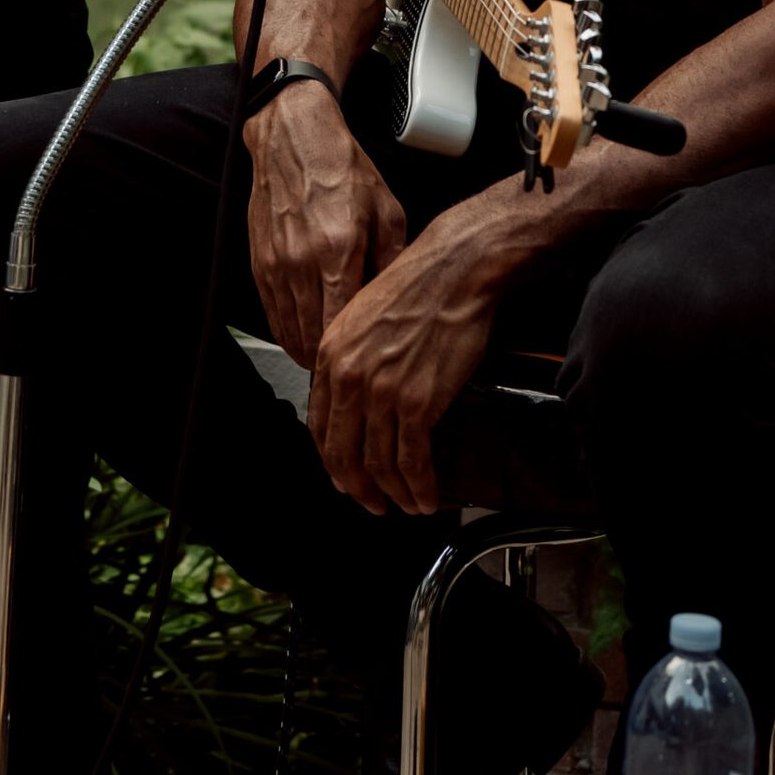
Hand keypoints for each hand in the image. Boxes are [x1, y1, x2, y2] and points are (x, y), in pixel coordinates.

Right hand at [244, 81, 405, 368]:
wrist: (294, 137)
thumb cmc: (342, 169)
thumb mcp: (387, 210)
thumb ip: (393, 260)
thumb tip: (400, 300)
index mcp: (339, 251)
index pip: (343, 327)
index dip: (355, 353)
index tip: (369, 363)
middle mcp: (302, 262)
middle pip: (313, 339)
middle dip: (331, 361)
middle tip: (350, 370)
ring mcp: (276, 264)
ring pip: (288, 332)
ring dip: (308, 350)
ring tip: (329, 358)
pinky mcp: (259, 261)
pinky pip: (271, 312)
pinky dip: (287, 329)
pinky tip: (304, 332)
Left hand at [307, 210, 499, 516]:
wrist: (454, 270)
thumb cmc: (417, 287)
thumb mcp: (364, 315)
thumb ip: (351, 356)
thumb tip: (355, 399)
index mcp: (331, 353)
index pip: (320, 425)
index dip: (334, 460)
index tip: (345, 477)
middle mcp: (349, 376)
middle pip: (342, 453)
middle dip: (357, 488)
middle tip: (373, 504)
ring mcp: (381, 391)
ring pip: (378, 465)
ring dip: (394, 495)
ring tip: (408, 505)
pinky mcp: (417, 402)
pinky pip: (412, 462)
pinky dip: (420, 488)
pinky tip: (427, 496)